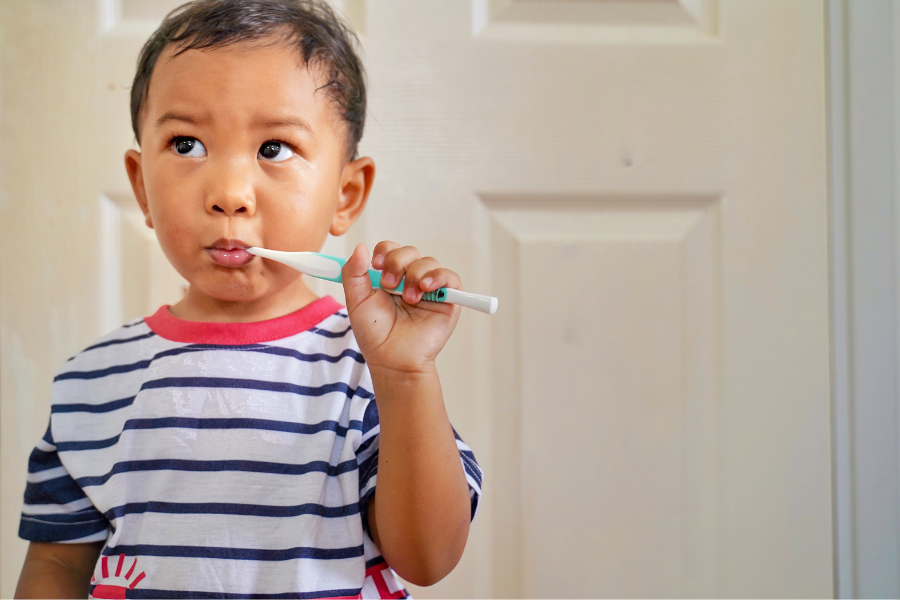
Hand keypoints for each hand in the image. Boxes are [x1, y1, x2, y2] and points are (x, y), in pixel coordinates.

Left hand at [341, 242, 461, 373]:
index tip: (375, 265)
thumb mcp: (357, 301)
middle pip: (409, 252)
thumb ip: (353, 273)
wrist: (392, 359)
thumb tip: (360, 247)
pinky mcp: (447, 300)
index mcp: (389, 277)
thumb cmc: (375, 335)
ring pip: (428, 262)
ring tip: (408, 298)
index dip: (384, 252)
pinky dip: (438, 277)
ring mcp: (429, 289)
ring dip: (415, 275)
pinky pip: (450, 277)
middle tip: (389, 286)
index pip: (390, 250)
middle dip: (397, 264)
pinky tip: (425, 289)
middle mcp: (410, 280)